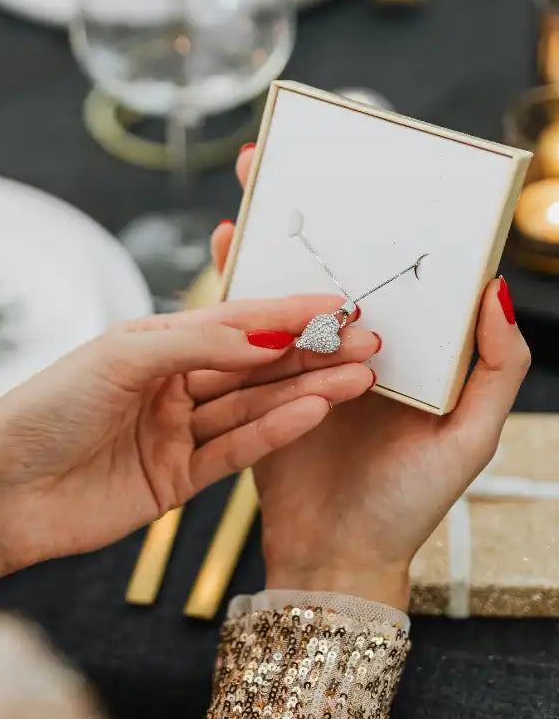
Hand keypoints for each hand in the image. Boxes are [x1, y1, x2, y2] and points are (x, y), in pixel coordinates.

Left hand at [0, 295, 378, 596]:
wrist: (0, 492)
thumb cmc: (45, 409)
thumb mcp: (119, 358)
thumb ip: (196, 343)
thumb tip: (269, 331)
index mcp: (150, 346)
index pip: (232, 323)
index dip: (285, 313)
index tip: (340, 304)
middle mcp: (168, 386)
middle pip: (251, 366)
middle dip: (308, 352)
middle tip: (369, 340)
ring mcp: (174, 434)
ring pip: (252, 407)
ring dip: (304, 391)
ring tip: (359, 375)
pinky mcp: (176, 480)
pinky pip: (235, 451)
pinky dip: (273, 432)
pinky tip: (314, 411)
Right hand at [208, 147, 531, 609]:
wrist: (336, 557)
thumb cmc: (408, 503)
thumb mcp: (470, 438)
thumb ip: (493, 367)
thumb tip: (492, 288)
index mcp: (398, 350)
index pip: (385, 273)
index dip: (372, 222)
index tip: (356, 173)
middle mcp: (346, 347)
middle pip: (323, 268)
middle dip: (300, 214)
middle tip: (275, 161)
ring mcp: (298, 363)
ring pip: (279, 290)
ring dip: (260, 242)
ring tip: (246, 195)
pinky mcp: (254, 384)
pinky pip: (246, 330)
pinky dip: (233, 290)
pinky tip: (225, 253)